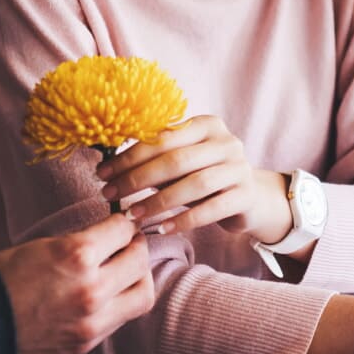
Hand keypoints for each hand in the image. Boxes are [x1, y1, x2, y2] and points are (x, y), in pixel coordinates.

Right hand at [0, 212, 155, 353]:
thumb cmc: (3, 276)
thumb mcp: (44, 245)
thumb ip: (82, 243)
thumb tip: (112, 235)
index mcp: (77, 255)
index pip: (124, 230)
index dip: (123, 222)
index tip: (121, 221)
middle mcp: (91, 289)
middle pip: (141, 260)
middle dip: (137, 246)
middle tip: (129, 242)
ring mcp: (92, 321)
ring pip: (142, 295)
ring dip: (138, 278)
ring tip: (125, 271)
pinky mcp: (87, 342)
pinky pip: (120, 319)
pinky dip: (120, 304)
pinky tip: (108, 294)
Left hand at [98, 116, 291, 241]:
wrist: (250, 197)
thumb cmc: (204, 176)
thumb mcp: (183, 163)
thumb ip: (156, 159)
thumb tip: (109, 167)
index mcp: (207, 125)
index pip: (163, 138)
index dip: (130, 156)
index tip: (103, 172)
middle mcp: (227, 142)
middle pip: (176, 159)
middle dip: (137, 178)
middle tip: (110, 194)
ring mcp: (239, 168)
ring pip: (194, 184)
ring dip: (157, 201)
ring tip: (132, 214)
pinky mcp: (245, 196)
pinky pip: (211, 209)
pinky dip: (184, 220)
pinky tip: (163, 228)